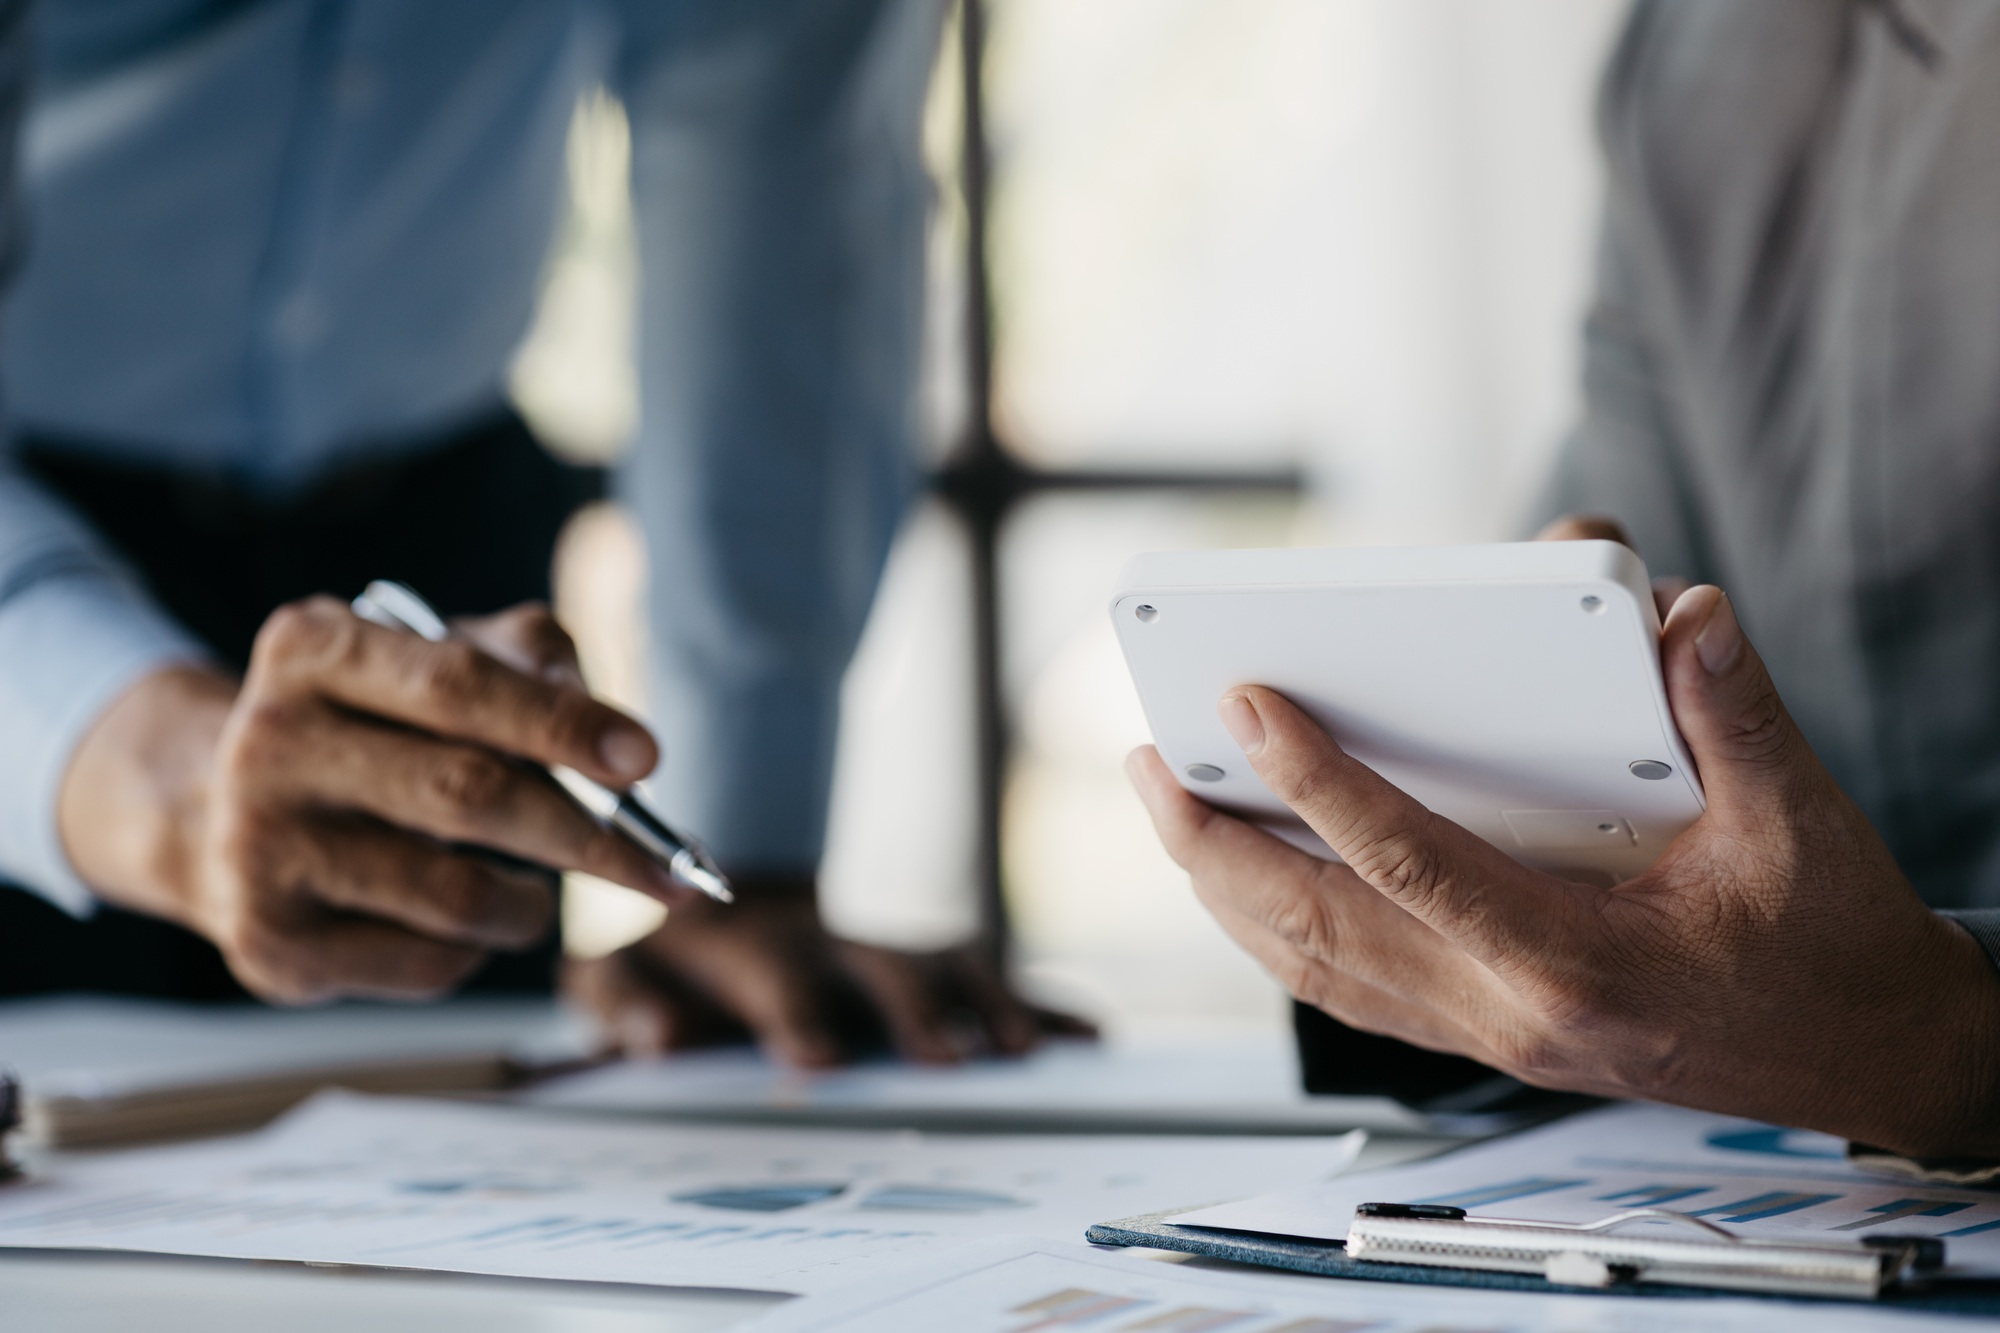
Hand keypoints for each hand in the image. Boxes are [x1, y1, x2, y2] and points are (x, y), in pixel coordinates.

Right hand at [59, 599, 690, 1002]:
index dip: (561, 723)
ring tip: (538, 889)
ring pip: (458, 897)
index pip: (457, 685)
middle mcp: (271, 745)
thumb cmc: (370, 726)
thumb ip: (525, 658)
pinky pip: (429, 964)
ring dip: (532, 902)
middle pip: (468, 795)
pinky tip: (458, 922)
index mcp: (312, 650)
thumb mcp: (430, 659)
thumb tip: (610, 725)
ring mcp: (261, 852)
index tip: (645, 758)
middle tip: (662, 864)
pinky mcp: (271, 946)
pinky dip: (477, 949)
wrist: (219, 814)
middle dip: (587, 835)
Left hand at [565, 874, 1095, 1066]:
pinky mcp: (925, 959)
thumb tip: (650, 1035)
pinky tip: (1085, 1035)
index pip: (771, 973)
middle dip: (911, 1011)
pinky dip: (1037, 1001)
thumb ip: (622, 1004)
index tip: (816, 1059)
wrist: (719, 883)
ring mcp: (882, 943)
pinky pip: (987, 973)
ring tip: (1022, 1050)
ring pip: (944, 963)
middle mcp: (826, 937)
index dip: (793, 1012)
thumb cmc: (667, 953)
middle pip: (876, 967)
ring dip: (985, 1003)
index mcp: (745, 942)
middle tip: (943, 1060)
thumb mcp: (615, 972)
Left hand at [1129, 581, 1999, 1156]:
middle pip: (1316, 931)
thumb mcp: (1803, 824)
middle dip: (1212, 846)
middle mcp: (1507, 1013)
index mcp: (1575, 964)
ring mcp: (1486, 1036)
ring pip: (1314, 969)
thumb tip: (1681, 614)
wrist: (1864, 1059)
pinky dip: (1280, 929)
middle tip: (1145, 762)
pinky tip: (1250, 877)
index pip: (1408, 864)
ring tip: (1166, 806)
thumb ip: (1736, 715)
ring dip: (1226, 888)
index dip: (1320, 780)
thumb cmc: (1829, 944)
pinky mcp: (1484, 1035)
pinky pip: (1347, 987)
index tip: (1248, 702)